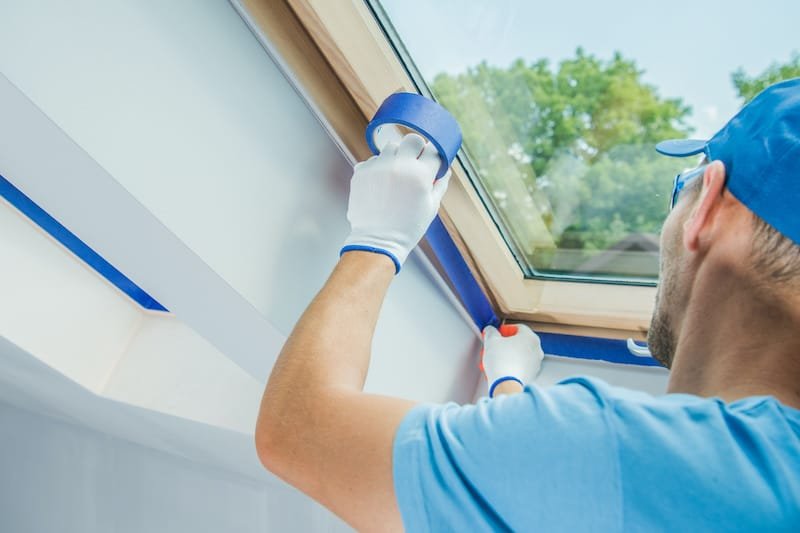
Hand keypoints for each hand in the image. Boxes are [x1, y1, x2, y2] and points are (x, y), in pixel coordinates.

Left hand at [340, 133, 450, 273]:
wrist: (378, 241)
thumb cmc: (408, 227)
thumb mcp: (431, 207)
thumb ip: (439, 184)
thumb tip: (445, 169)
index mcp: (420, 174)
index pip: (432, 150)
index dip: (433, 156)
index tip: (431, 161)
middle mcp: (399, 166)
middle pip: (412, 139)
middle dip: (416, 148)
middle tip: (414, 162)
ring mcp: (378, 167)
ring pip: (390, 146)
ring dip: (396, 156)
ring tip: (396, 174)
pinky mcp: (361, 172)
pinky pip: (372, 160)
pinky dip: (378, 167)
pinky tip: (380, 184)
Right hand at [481, 324, 543, 396]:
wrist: (506, 384)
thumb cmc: (501, 362)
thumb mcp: (491, 340)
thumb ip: (491, 331)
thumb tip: (490, 330)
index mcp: (530, 337)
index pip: (517, 328)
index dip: (504, 330)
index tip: (496, 334)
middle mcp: (537, 349)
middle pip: (519, 341)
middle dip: (505, 343)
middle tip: (495, 346)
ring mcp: (536, 363)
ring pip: (520, 354)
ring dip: (508, 354)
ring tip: (495, 359)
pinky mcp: (532, 375)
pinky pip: (521, 366)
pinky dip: (512, 365)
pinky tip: (501, 368)